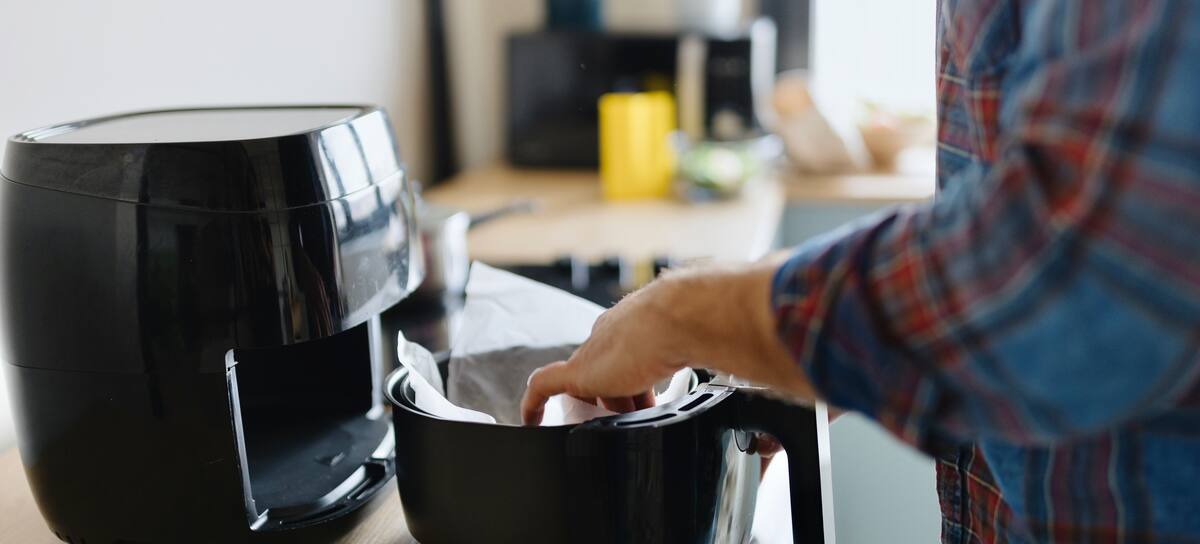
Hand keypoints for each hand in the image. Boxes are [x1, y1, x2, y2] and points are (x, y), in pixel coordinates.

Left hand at [521, 257, 814, 424]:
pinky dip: (536, 402)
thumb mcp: (733, 337)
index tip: (658, 390)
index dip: (646, 369)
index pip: (639, 344)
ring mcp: (599, 349)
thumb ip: (750, 352)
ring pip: (588, 379)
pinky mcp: (582, 369)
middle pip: (612, 363)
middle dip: (624, 387)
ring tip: (607, 419)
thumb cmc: (720, 316)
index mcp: (652, 316)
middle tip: (639, 409)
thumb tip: (791, 374)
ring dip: (597, 400)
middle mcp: (620, 328)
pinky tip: (531, 419)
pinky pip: (545, 387)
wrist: (696, 309)